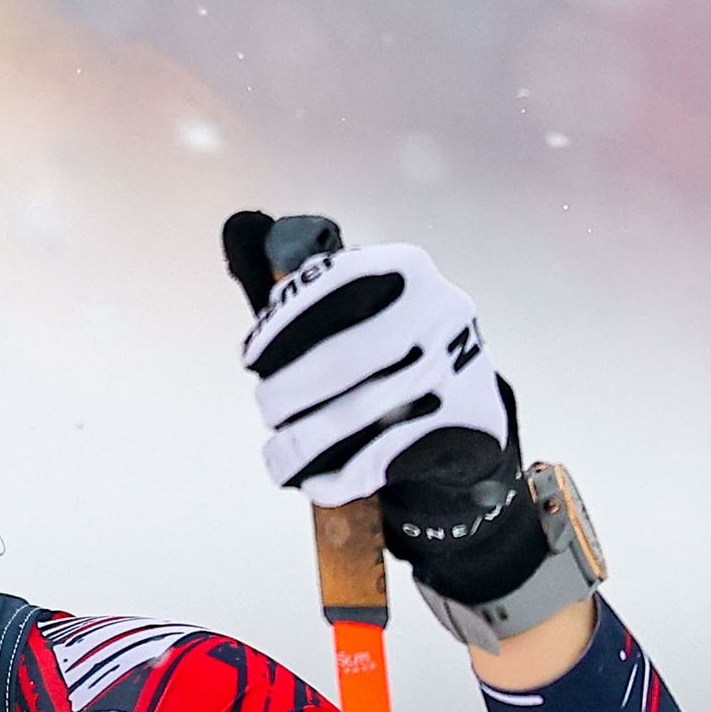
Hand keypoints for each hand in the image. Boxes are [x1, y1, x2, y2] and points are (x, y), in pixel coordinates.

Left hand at [220, 214, 551, 615]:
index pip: (333, 284)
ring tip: (279, 456)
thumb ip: (304, 284)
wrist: (473, 412)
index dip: (280, 326)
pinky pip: (377, 459)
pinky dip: (333, 476)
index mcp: (408, 270)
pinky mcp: (460, 428)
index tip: (250, 358)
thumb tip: (238, 231)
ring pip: (352, 417)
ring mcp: (455, 371)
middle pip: (340, 359)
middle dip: (285, 393)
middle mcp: (438, 312)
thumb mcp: (364, 305)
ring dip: (299, 445)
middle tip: (268, 409)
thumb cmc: (394, 352)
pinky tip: (313, 480)